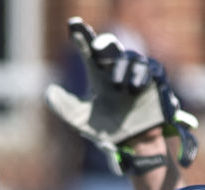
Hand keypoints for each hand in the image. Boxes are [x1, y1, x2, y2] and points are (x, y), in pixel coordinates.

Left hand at [44, 17, 198, 173]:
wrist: (132, 146)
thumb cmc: (107, 130)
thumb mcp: (80, 120)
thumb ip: (63, 106)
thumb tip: (49, 90)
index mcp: (98, 73)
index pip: (88, 50)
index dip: (82, 37)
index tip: (73, 28)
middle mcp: (118, 69)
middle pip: (111, 47)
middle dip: (104, 44)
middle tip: (95, 50)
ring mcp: (138, 75)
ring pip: (133, 58)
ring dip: (126, 69)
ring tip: (121, 87)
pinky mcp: (155, 84)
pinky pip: (154, 71)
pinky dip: (146, 75)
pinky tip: (136, 88)